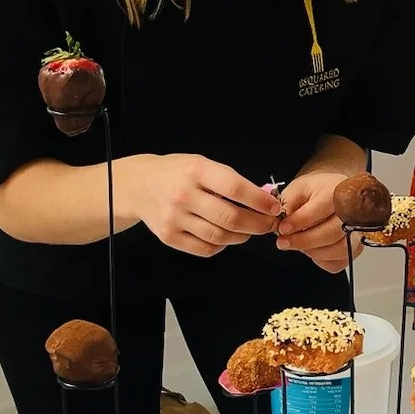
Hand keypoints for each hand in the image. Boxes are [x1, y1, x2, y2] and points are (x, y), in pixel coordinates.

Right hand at [121, 154, 280, 257]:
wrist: (140, 185)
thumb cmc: (179, 173)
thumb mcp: (202, 164)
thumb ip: (229, 181)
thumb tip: (263, 200)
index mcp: (196, 171)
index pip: (235, 188)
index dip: (259, 201)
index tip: (274, 208)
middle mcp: (184, 195)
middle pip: (230, 218)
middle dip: (257, 224)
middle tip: (269, 225)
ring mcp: (175, 218)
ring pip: (219, 236)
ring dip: (241, 236)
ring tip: (248, 230)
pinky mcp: (169, 237)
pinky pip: (205, 249)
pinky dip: (222, 246)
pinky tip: (225, 237)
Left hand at [275, 171, 360, 275]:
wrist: (330, 193)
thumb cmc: (315, 191)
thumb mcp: (296, 189)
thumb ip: (287, 204)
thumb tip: (281, 222)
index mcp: (336, 191)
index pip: (320, 210)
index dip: (299, 222)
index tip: (283, 229)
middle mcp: (352, 211)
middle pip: (332, 233)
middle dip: (304, 241)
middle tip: (283, 242)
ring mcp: (357, 231)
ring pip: (339, 250)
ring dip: (313, 252)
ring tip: (296, 245)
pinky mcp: (355, 247)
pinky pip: (340, 261)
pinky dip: (322, 260)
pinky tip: (311, 250)